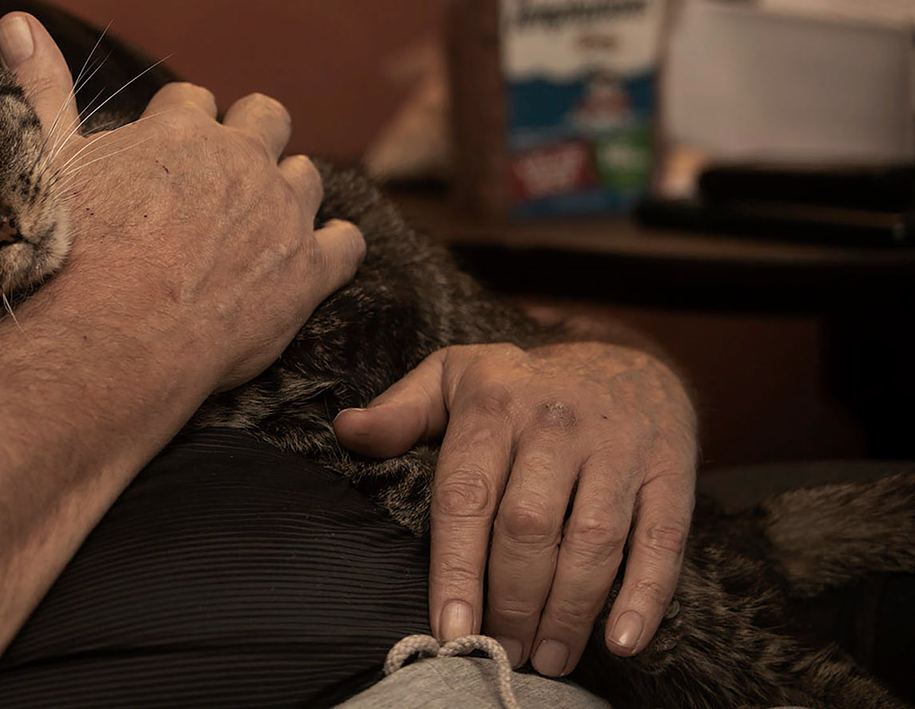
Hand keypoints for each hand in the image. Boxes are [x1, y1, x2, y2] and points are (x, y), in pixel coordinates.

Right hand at [0, 11, 365, 391]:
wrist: (109, 337)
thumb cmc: (72, 251)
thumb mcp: (50, 161)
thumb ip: (43, 88)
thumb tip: (16, 21)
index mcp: (181, 129)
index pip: (193, 101)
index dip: (180, 124)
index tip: (165, 151)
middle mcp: (241, 159)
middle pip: (266, 118)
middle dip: (250, 135)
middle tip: (222, 176)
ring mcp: (281, 214)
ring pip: (307, 176)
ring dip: (288, 188)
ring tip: (261, 218)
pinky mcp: (308, 271)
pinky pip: (345, 243)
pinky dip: (334, 246)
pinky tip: (314, 257)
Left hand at [333, 341, 697, 676]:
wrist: (626, 358)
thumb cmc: (523, 385)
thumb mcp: (454, 377)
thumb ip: (400, 412)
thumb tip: (347, 430)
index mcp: (495, 404)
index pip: (467, 496)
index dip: (457, 569)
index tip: (448, 627)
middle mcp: (557, 424)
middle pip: (529, 529)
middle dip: (512, 603)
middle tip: (502, 653)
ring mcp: (619, 448)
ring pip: (594, 542)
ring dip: (569, 612)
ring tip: (548, 659)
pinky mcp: (671, 472)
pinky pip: (661, 542)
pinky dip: (644, 596)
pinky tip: (620, 640)